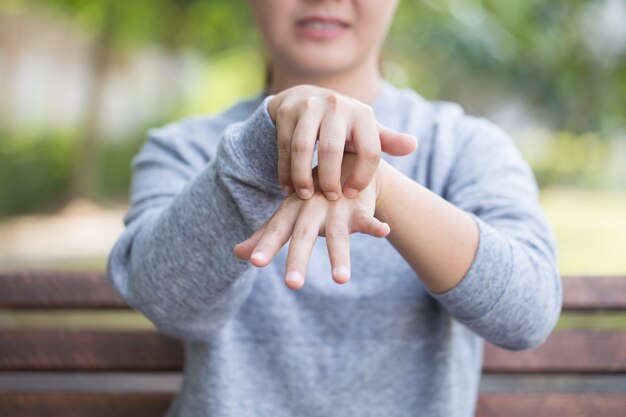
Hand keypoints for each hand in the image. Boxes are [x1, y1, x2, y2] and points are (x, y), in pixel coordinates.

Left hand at [233, 155, 388, 289]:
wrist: (344, 164)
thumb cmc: (310, 198)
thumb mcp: (289, 215)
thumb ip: (266, 236)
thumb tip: (237, 254)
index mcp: (292, 212)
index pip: (276, 231)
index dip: (265, 245)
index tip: (254, 262)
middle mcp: (312, 209)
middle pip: (304, 237)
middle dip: (298, 260)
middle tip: (292, 285)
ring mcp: (336, 209)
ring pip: (338, 236)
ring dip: (340, 257)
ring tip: (341, 281)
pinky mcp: (359, 209)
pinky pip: (367, 219)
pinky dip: (375, 225)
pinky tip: (383, 231)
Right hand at [267, 84, 415, 200]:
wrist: (306, 98)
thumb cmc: (342, 125)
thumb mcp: (366, 130)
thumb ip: (387, 141)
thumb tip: (413, 145)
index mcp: (362, 114)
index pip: (369, 151)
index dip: (362, 177)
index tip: (352, 194)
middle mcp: (337, 106)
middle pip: (332, 150)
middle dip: (329, 179)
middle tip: (329, 197)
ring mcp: (309, 106)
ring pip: (302, 148)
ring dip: (302, 176)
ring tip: (304, 195)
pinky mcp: (287, 112)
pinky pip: (284, 147)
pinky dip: (285, 170)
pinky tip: (288, 187)